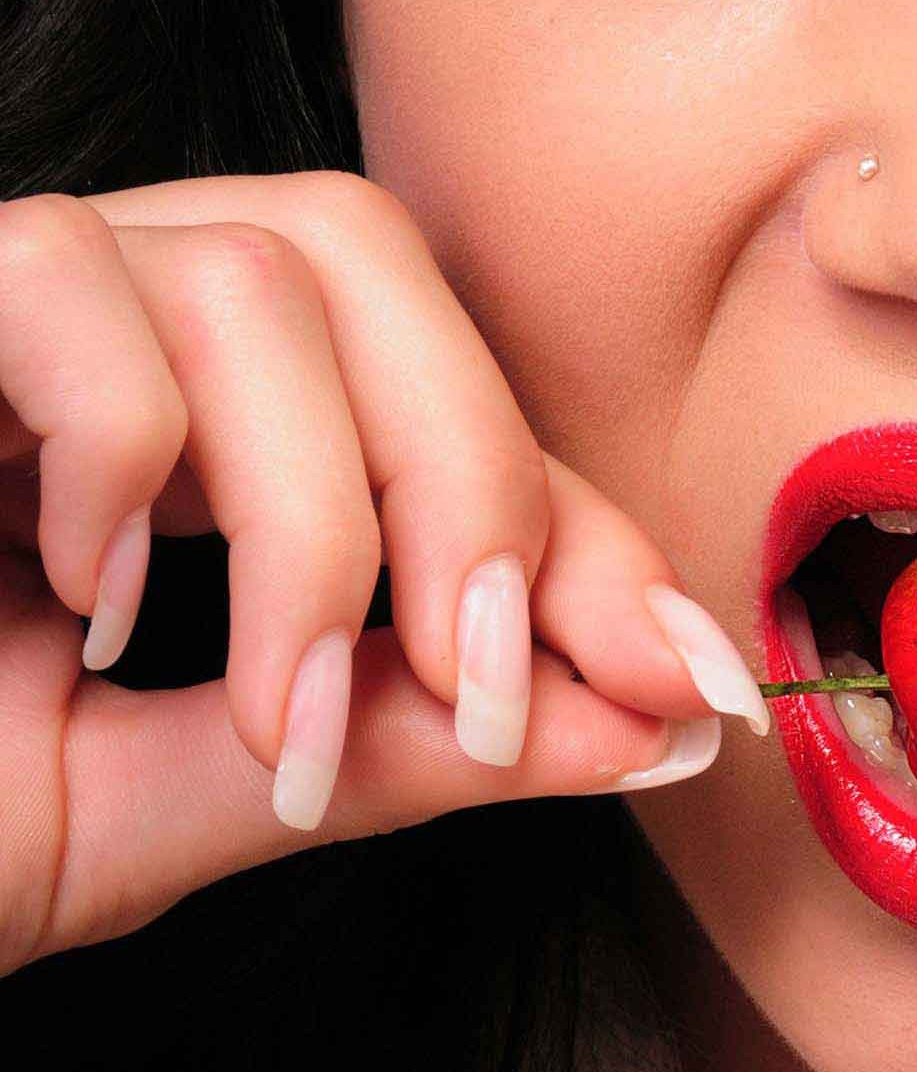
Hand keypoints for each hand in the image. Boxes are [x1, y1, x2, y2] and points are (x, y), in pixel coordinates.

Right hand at [0, 170, 766, 975]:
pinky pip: (67, 280)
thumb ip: (399, 748)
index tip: (694, 687)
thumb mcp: (180, 808)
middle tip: (487, 691)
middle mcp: (91, 321)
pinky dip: (125, 450)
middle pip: (373, 263)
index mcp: (173, 422)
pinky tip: (88, 594)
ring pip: (261, 268)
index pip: (432, 399)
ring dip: (318, 514)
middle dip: (478, 485)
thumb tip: (649, 724)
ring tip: (269, 714)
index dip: (578, 524)